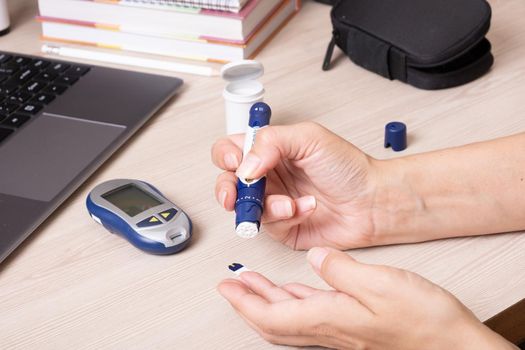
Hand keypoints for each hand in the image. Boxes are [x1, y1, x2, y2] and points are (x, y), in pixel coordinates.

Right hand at [212, 122, 380, 249]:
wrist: (372, 201)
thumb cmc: (348, 167)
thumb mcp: (309, 138)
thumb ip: (271, 142)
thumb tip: (244, 165)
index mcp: (270, 150)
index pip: (232, 150)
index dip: (226, 156)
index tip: (234, 161)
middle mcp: (268, 176)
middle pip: (228, 182)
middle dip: (227, 190)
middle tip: (235, 195)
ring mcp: (273, 202)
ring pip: (245, 208)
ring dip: (264, 206)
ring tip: (288, 203)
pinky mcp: (282, 226)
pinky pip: (268, 225)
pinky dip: (285, 217)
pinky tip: (305, 208)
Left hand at [218, 247, 515, 349]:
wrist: (453, 346)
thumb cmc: (423, 323)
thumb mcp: (381, 285)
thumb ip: (341, 270)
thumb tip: (316, 256)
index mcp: (328, 318)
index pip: (269, 314)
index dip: (243, 300)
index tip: (225, 287)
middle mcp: (328, 328)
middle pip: (272, 320)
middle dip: (247, 302)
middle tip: (230, 285)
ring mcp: (340, 330)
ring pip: (288, 317)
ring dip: (265, 300)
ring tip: (252, 283)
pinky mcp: (352, 326)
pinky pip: (308, 313)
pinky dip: (291, 300)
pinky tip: (294, 289)